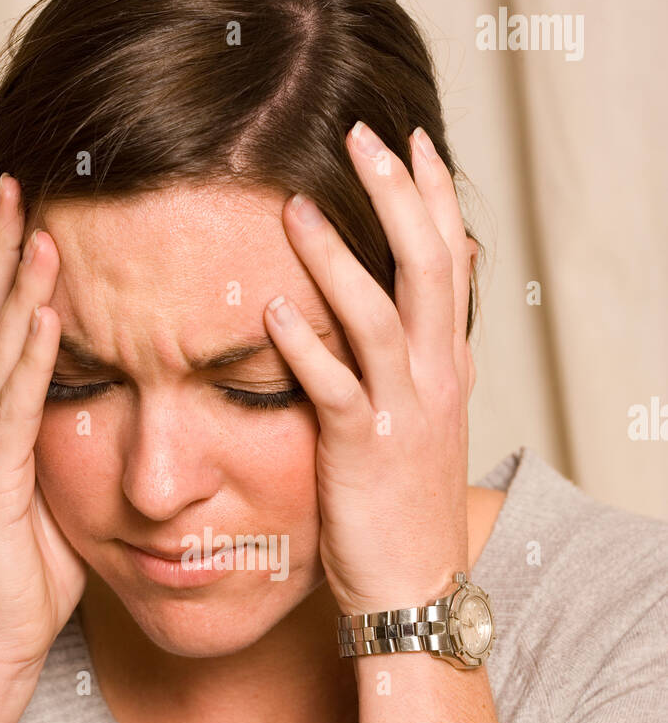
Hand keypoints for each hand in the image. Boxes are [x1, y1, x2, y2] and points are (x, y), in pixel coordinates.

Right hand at [0, 174, 86, 676]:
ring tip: (36, 228)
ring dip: (15, 289)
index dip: (10, 265)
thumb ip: (81, 441)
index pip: (2, 327)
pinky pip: (11, 411)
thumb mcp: (67, 489)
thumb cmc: (34, 566)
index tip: (30, 206)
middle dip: (1, 250)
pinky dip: (26, 360)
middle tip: (17, 183)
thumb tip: (125, 407)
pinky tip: (42, 315)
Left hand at [263, 121, 475, 615]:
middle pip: (428, 264)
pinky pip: (336, 385)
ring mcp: (404, 412)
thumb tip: (403, 310)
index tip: (412, 139)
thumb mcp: (421, 423)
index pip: (452, 260)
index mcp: (448, 365)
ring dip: (338, 256)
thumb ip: (413, 363)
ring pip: (381, 314)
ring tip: (293, 205)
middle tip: (364, 134)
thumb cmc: (402, 507)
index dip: (435, 197)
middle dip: (398, 196)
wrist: (413, 588)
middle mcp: (436, 377)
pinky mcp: (364, 449)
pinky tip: (271, 307)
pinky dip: (305, 342)